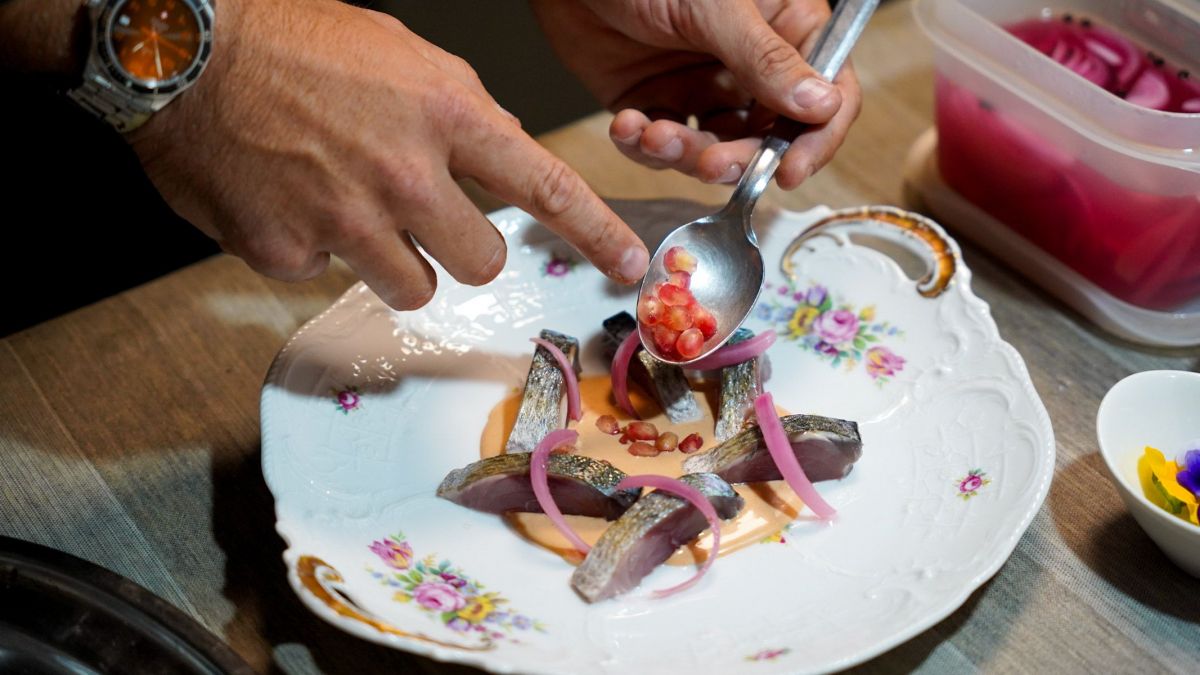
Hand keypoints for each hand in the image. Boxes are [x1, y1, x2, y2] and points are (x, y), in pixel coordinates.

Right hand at [129, 0, 648, 308]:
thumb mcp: (404, 58)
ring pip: (415, 288)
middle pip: (483, 263)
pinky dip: (316, 248)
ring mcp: (345, 219)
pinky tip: (290, 200)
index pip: (545, 186)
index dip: (594, 233)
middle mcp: (405, 173)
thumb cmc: (294, 42)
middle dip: (464, 249)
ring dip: (395, 259)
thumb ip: (460, 116)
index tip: (626, 266)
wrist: (182, 51)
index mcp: (445, 113)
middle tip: (427, 219)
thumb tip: (498, 165)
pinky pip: (329, 276)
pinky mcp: (287, 251)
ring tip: (351, 207)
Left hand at [530, 0, 861, 188]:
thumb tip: (822, 105)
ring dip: (684, 155)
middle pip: (768, 137)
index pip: (828, 94)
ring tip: (653, 135)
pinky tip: (626, 125)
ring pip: (714, 150)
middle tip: (711, 164)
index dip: (815, 140)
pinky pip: (661, 147)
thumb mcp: (715, 6)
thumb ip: (765, 59)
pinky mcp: (657, 104)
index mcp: (787, 29)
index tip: (789, 171)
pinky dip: (643, 147)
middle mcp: (750, 66)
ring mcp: (703, 87)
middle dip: (738, 158)